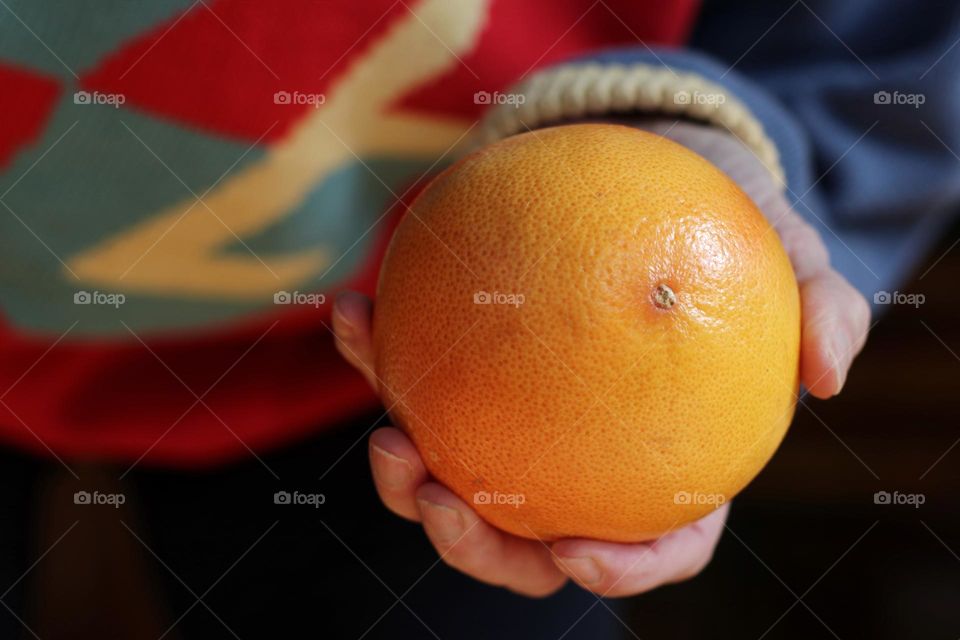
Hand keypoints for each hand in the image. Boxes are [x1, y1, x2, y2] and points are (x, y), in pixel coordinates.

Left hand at [331, 120, 869, 597]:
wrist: (647, 174)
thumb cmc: (722, 229)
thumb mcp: (789, 251)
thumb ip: (822, 304)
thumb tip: (830, 375)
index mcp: (663, 461)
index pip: (653, 543)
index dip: (617, 569)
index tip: (573, 553)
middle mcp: (579, 455)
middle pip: (526, 540)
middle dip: (473, 545)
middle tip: (441, 498)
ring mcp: (512, 416)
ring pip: (450, 478)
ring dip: (404, 476)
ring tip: (387, 429)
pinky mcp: (461, 364)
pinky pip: (409, 370)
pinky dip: (372, 349)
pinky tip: (352, 310)